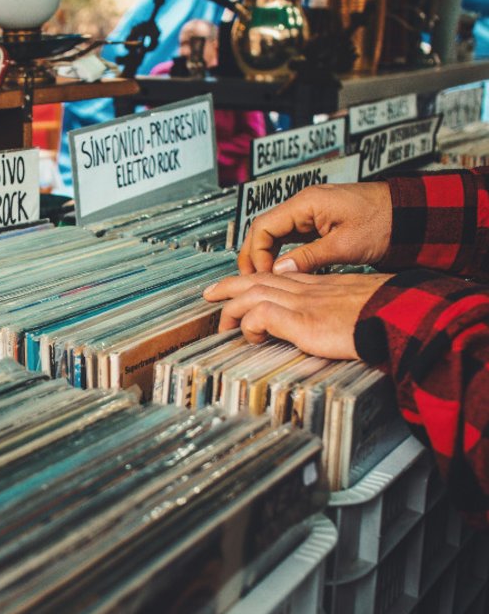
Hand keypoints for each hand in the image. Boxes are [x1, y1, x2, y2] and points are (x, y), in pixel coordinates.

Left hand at [203, 272, 392, 358]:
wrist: (404, 317)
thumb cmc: (389, 315)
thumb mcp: (358, 307)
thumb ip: (338, 311)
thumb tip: (330, 324)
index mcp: (321, 284)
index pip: (279, 276)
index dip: (255, 279)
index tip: (240, 286)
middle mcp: (308, 289)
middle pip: (258, 279)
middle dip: (229, 286)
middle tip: (210, 295)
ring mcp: (303, 303)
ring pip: (252, 294)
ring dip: (231, 309)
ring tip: (222, 325)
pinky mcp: (301, 320)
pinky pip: (260, 316)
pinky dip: (249, 325)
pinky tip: (250, 337)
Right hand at [237, 182, 392, 275]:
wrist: (411, 214)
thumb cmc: (384, 222)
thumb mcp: (345, 245)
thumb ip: (308, 257)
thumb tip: (279, 270)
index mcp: (306, 203)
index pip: (263, 226)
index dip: (257, 253)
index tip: (263, 275)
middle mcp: (304, 204)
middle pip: (264, 228)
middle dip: (254, 254)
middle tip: (252, 279)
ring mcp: (310, 211)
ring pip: (274, 232)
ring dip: (266, 254)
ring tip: (264, 277)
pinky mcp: (319, 221)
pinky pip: (290, 235)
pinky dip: (281, 251)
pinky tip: (282, 268)